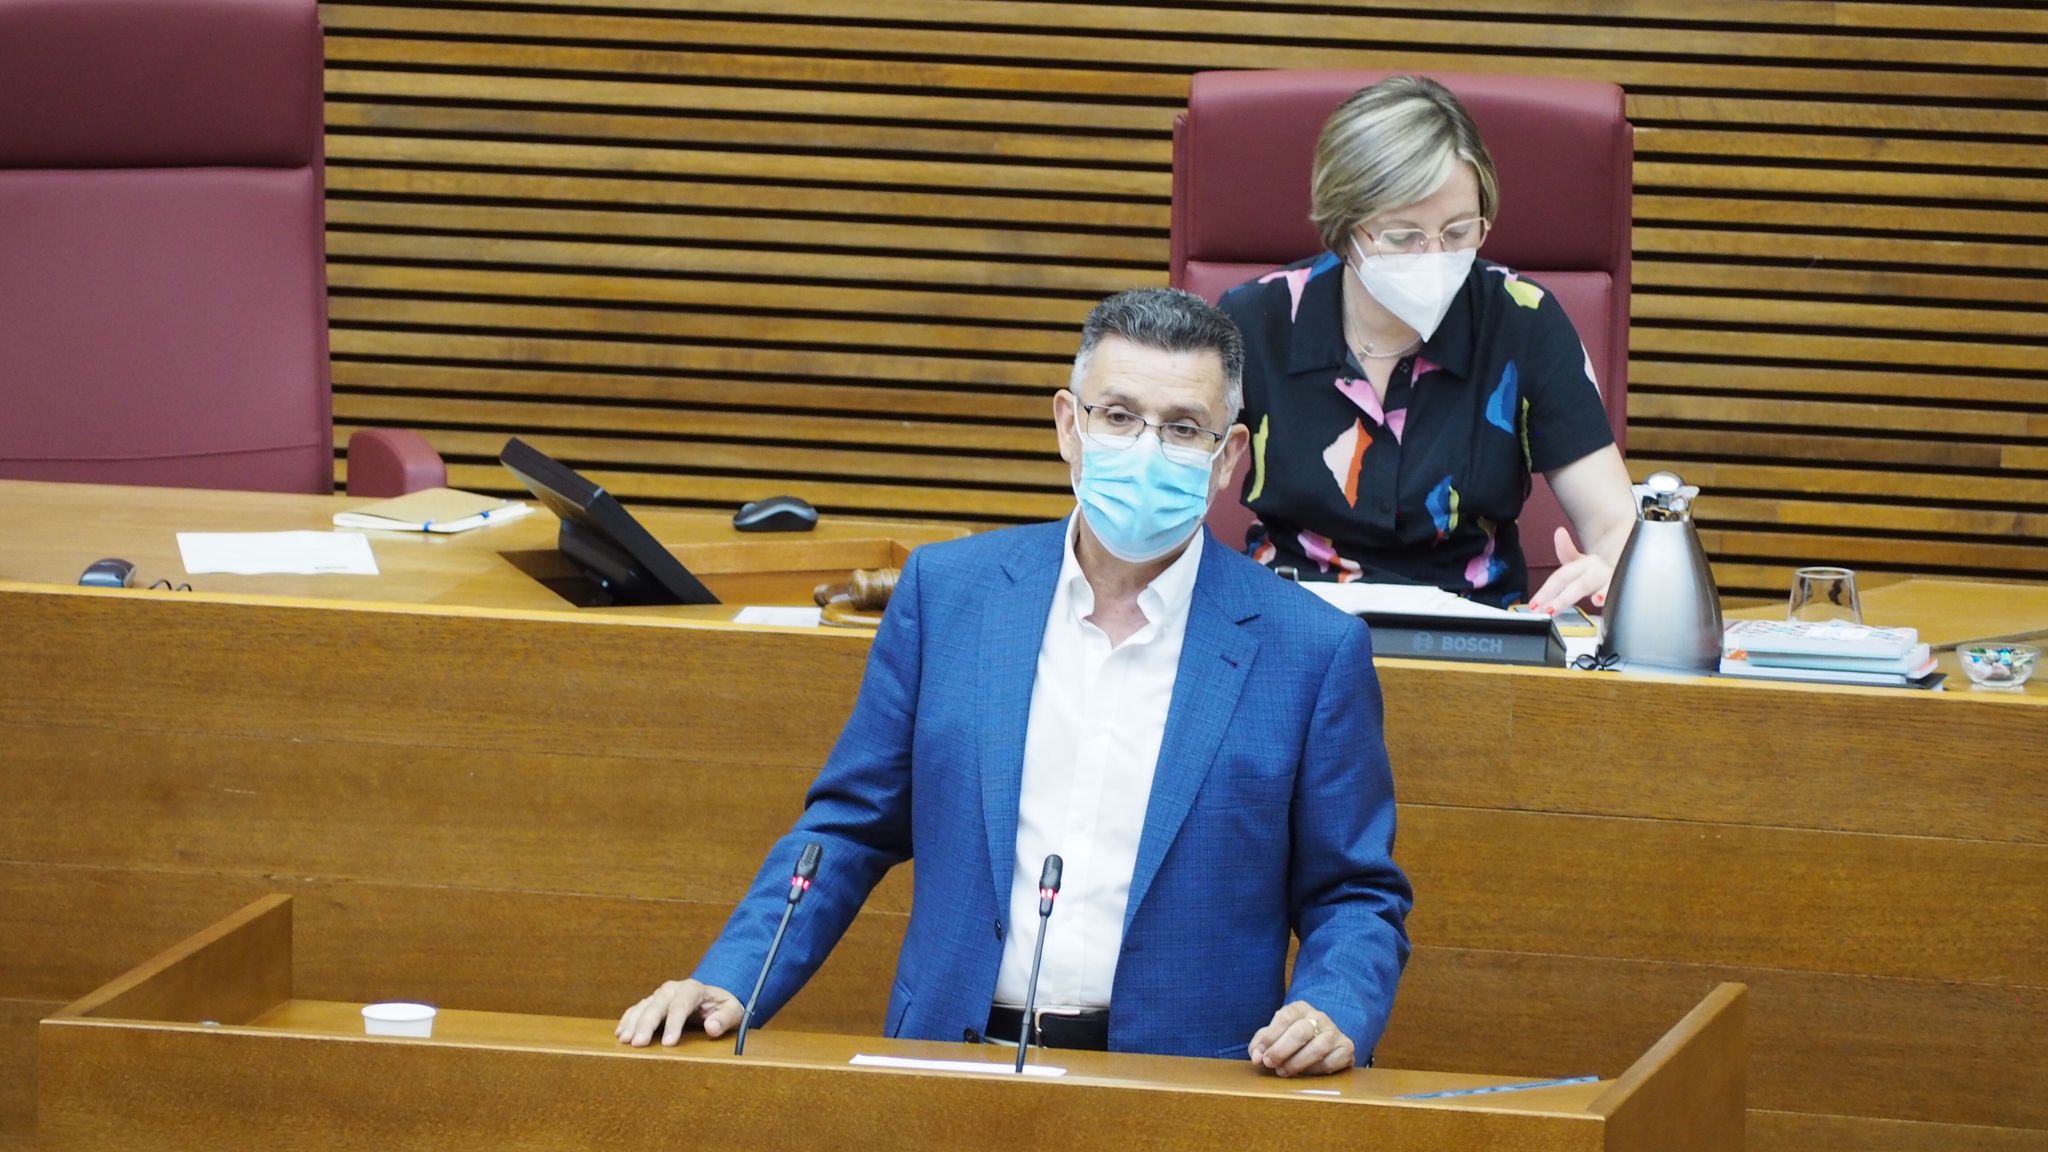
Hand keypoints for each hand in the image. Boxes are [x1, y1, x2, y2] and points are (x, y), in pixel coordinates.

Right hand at [615, 979, 743, 1046]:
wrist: (715, 998)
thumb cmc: (724, 1007)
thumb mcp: (733, 1012)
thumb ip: (724, 1019)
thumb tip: (712, 1027)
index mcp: (693, 989)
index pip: (681, 1005)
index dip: (674, 1024)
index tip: (668, 1043)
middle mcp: (673, 989)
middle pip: (657, 1005)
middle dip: (646, 1024)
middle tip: (638, 1043)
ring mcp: (661, 995)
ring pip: (644, 1006)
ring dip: (632, 1022)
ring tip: (624, 1040)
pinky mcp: (653, 1003)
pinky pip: (637, 1009)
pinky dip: (627, 1020)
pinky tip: (620, 1032)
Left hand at [1246, 1001, 1353, 1076]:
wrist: (1324, 1045)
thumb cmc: (1292, 1041)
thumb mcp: (1274, 1037)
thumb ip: (1260, 1044)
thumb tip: (1256, 1057)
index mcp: (1300, 1009)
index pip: (1286, 1016)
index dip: (1271, 1035)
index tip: (1261, 1052)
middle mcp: (1319, 1017)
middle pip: (1301, 1031)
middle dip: (1282, 1050)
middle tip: (1270, 1064)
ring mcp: (1335, 1032)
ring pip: (1318, 1047)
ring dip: (1297, 1062)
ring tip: (1283, 1071)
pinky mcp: (1346, 1048)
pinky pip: (1332, 1061)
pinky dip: (1317, 1070)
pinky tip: (1306, 1073)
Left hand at [1528, 527, 1612, 614]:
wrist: (1628, 567)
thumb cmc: (1597, 571)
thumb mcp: (1580, 562)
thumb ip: (1566, 551)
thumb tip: (1559, 532)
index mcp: (1584, 562)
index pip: (1561, 577)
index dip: (1546, 591)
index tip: (1534, 605)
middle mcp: (1596, 568)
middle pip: (1575, 583)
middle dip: (1561, 599)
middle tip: (1546, 611)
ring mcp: (1609, 578)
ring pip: (1592, 585)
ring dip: (1580, 594)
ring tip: (1574, 603)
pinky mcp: (1620, 587)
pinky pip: (1613, 591)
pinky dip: (1606, 595)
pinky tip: (1600, 600)